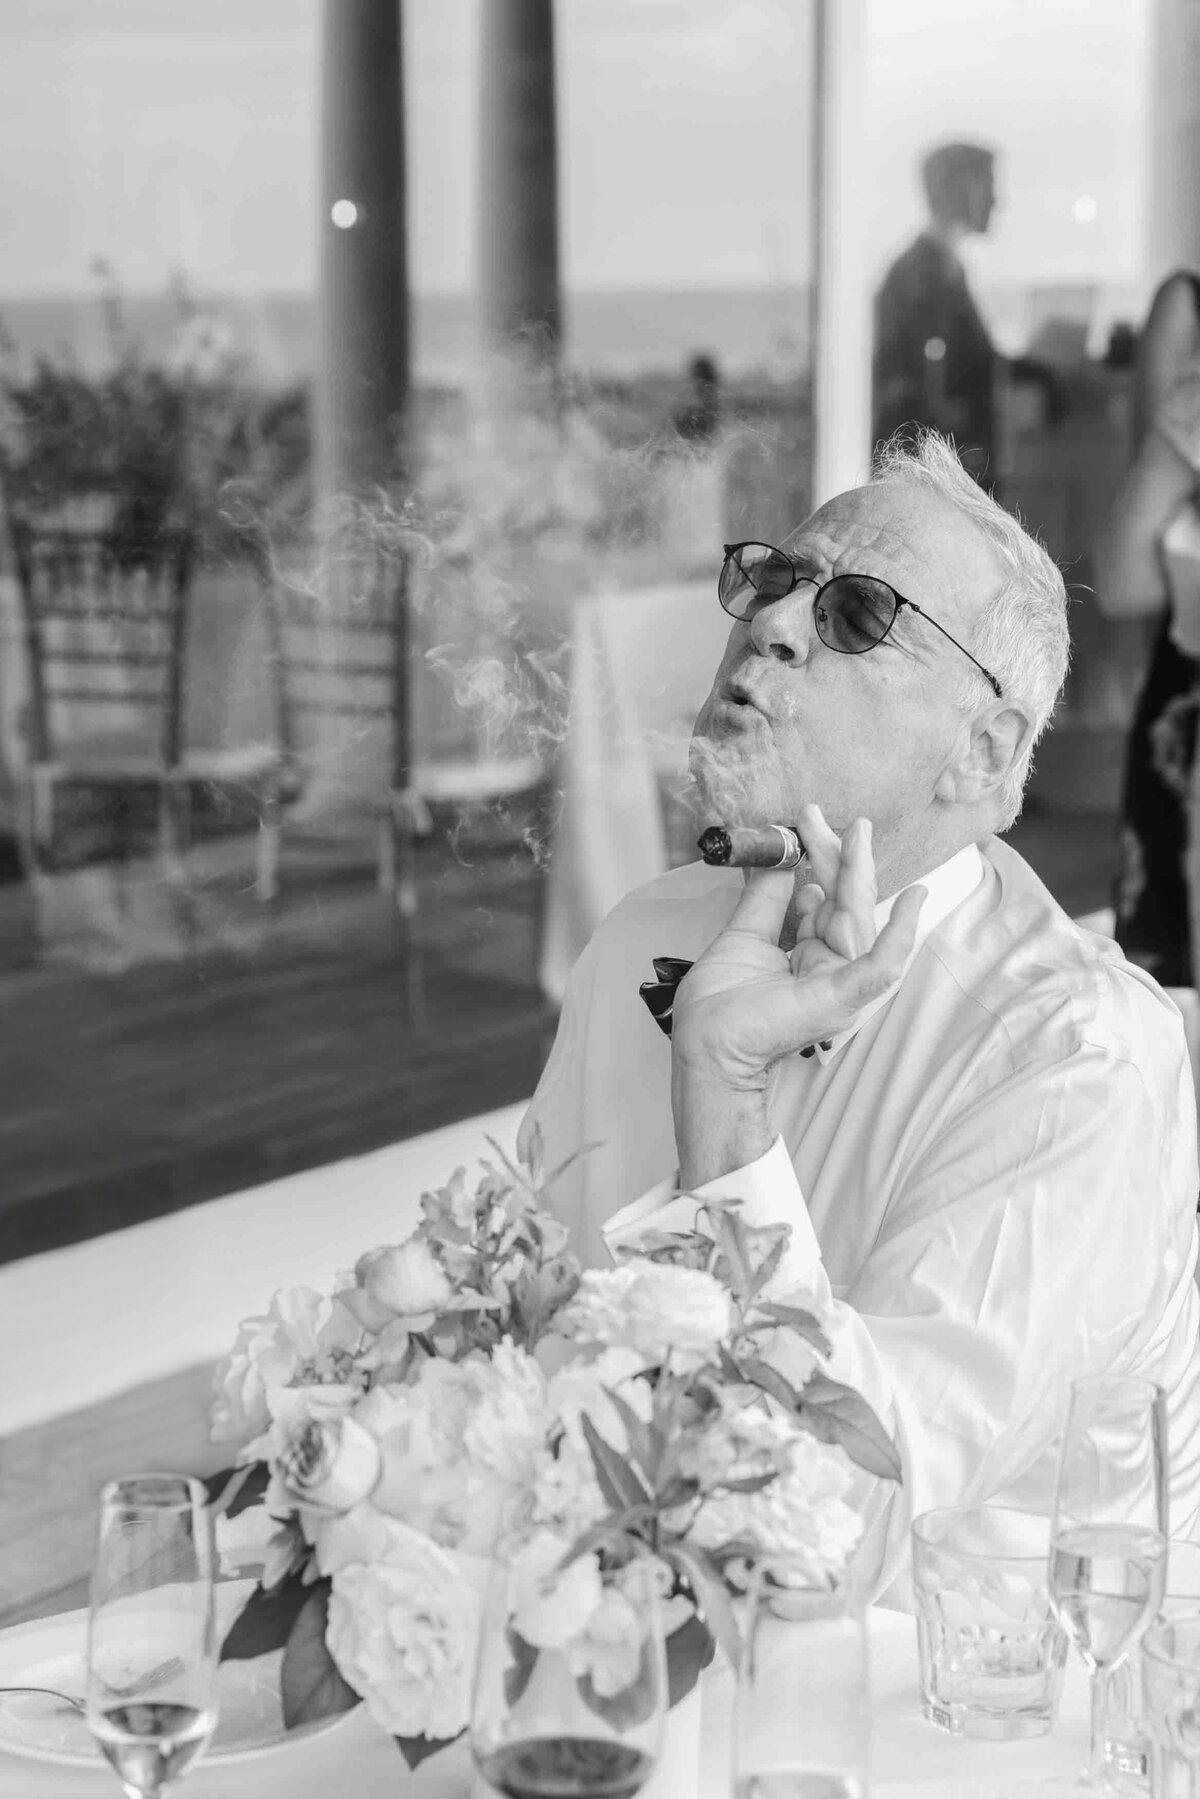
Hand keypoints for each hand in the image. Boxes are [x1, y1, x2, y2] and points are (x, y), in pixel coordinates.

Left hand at [671, 805, 926, 1095]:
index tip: (806, 821)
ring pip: (859, 919)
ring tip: (858, 834)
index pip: (824, 898)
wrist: (706, 1047)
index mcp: (807, 953)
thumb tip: (781, 858)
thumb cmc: (718, 1006)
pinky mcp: (843, 997)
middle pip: (844, 903)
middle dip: (838, 856)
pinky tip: (914, 899)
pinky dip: (903, 932)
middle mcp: (828, 965)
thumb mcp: (743, 935)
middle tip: (823, 816)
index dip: (819, 859)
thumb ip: (766, 898)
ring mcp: (838, 982)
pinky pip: (883, 964)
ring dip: (858, 873)